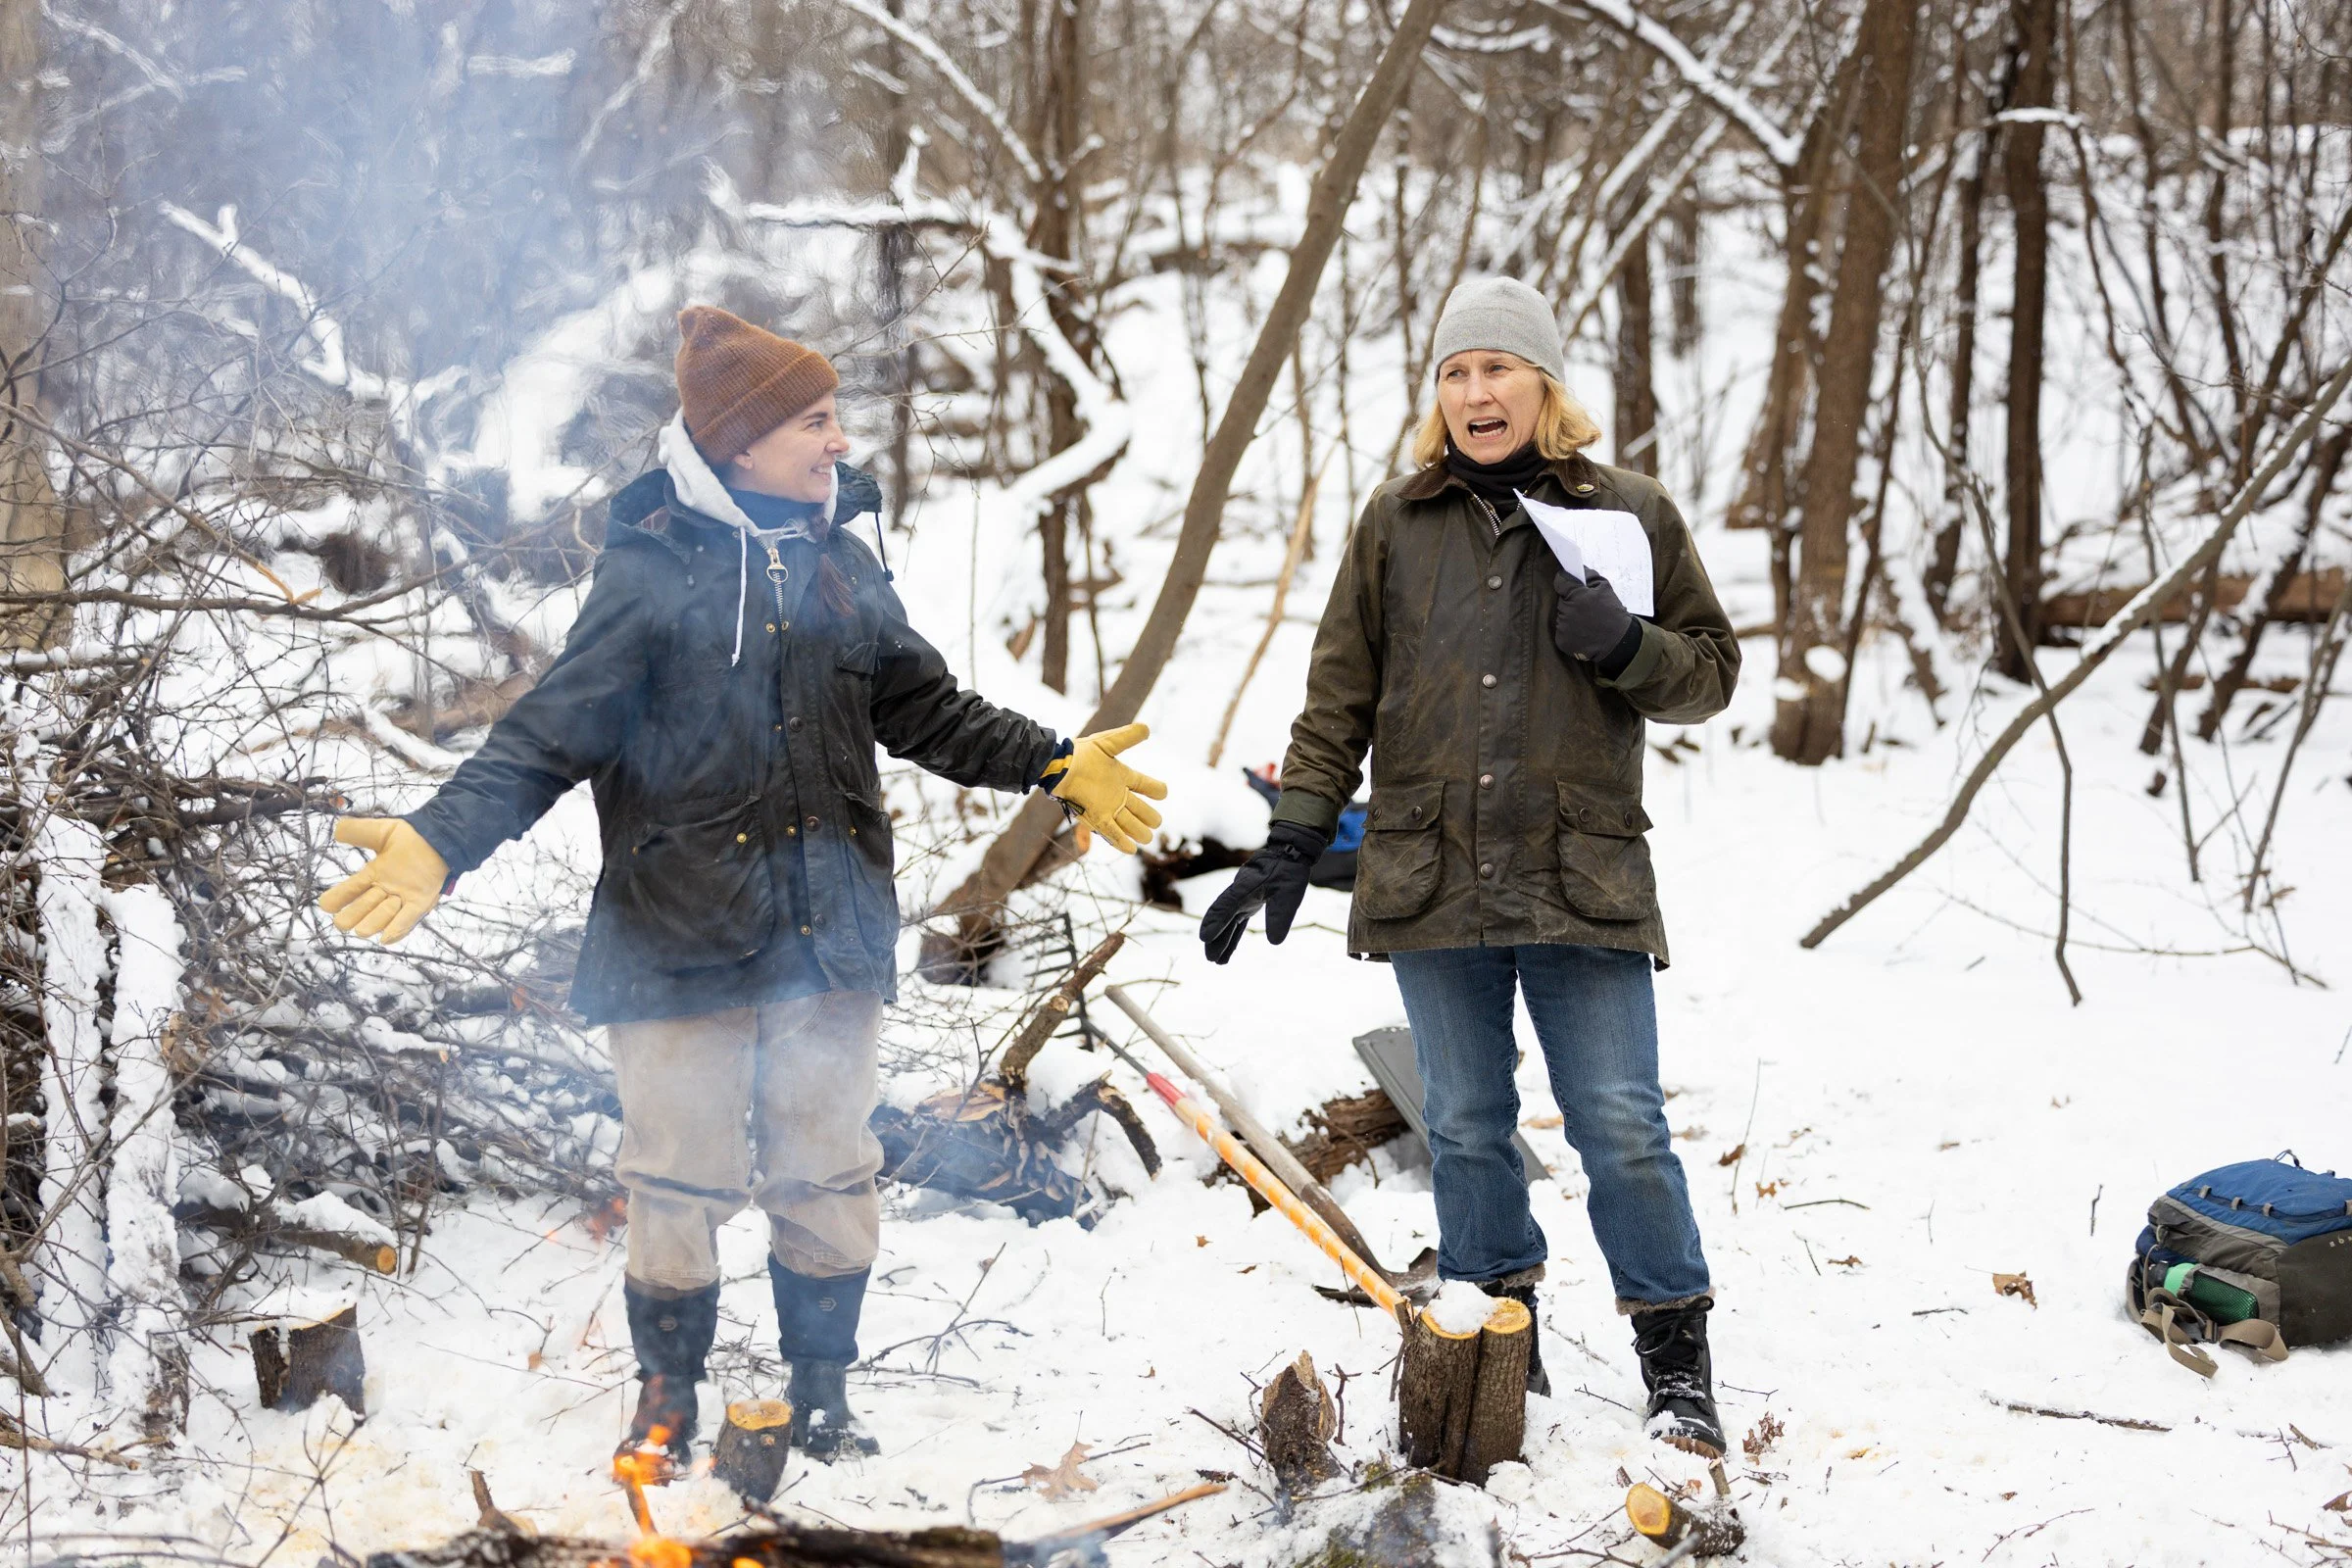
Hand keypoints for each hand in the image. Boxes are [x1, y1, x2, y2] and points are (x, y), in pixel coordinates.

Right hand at [318, 818, 448, 944]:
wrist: (441, 838)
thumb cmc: (412, 837)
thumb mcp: (381, 832)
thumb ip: (358, 831)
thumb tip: (336, 831)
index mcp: (372, 876)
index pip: (347, 892)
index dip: (337, 899)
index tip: (327, 905)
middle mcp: (383, 892)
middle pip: (360, 912)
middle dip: (356, 913)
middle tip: (358, 907)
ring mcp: (401, 900)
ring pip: (380, 920)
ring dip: (378, 917)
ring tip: (381, 910)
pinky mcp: (420, 904)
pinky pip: (406, 921)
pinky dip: (396, 929)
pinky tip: (385, 939)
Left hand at [1043, 723, 1167, 853]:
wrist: (1059, 768)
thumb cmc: (1080, 754)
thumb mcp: (1106, 743)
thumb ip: (1127, 737)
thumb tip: (1146, 728)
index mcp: (1122, 777)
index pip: (1145, 785)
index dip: (1155, 789)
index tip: (1162, 792)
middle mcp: (1117, 795)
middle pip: (1140, 810)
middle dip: (1149, 817)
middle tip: (1155, 822)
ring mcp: (1107, 808)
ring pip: (1129, 824)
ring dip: (1138, 832)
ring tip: (1147, 837)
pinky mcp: (1096, 818)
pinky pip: (1111, 832)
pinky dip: (1121, 841)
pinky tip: (1131, 849)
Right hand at [1199, 823, 1329, 963]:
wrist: (1289, 854)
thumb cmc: (1289, 871)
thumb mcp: (1289, 892)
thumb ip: (1280, 914)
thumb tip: (1274, 942)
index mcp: (1245, 887)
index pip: (1227, 906)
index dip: (1215, 922)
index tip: (1205, 937)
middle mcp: (1239, 893)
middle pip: (1221, 916)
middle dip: (1215, 937)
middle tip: (1210, 957)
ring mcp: (1242, 899)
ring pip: (1227, 922)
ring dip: (1221, 940)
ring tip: (1216, 961)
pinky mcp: (1247, 904)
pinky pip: (1236, 923)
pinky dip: (1231, 937)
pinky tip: (1226, 952)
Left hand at [1552, 569, 1634, 662]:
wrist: (1618, 642)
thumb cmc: (1613, 613)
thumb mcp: (1606, 588)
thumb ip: (1589, 575)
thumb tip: (1577, 569)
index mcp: (1576, 596)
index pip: (1560, 582)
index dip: (1565, 581)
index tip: (1569, 583)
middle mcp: (1567, 611)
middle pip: (1561, 600)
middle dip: (1570, 601)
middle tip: (1585, 607)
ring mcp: (1563, 628)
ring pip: (1561, 616)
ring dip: (1569, 616)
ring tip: (1586, 621)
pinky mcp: (1562, 641)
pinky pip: (1561, 631)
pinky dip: (1569, 631)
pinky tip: (1583, 632)